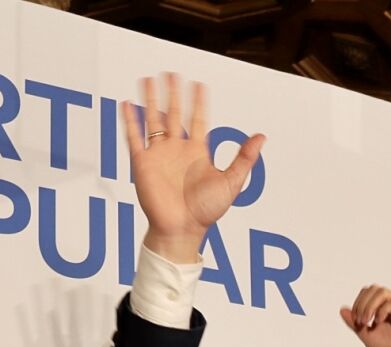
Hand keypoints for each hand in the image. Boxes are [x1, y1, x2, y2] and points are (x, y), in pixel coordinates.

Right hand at [123, 74, 264, 262]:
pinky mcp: (143, 163)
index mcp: (197, 152)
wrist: (182, 229)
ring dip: (151, 100)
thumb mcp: (232, 182)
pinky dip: (130, 121)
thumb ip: (244, 158)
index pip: (199, 120)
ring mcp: (159, 155)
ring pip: (153, 120)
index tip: (199, 85)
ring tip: (148, 79)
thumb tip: (262, 136)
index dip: (199, 103)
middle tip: (172, 73)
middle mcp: (177, 150)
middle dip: (173, 94)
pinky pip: (135, 137)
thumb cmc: (206, 211)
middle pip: (174, 114)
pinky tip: (128, 104)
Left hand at [338, 286, 390, 346]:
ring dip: (370, 306)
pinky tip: (378, 323)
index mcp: (383, 305)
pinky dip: (382, 311)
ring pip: (382, 292)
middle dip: (362, 304)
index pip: (367, 292)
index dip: (358, 303)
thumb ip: (354, 323)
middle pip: (374, 289)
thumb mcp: (366, 335)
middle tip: (360, 321)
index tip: (355, 320)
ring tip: (366, 322)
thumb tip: (342, 310)